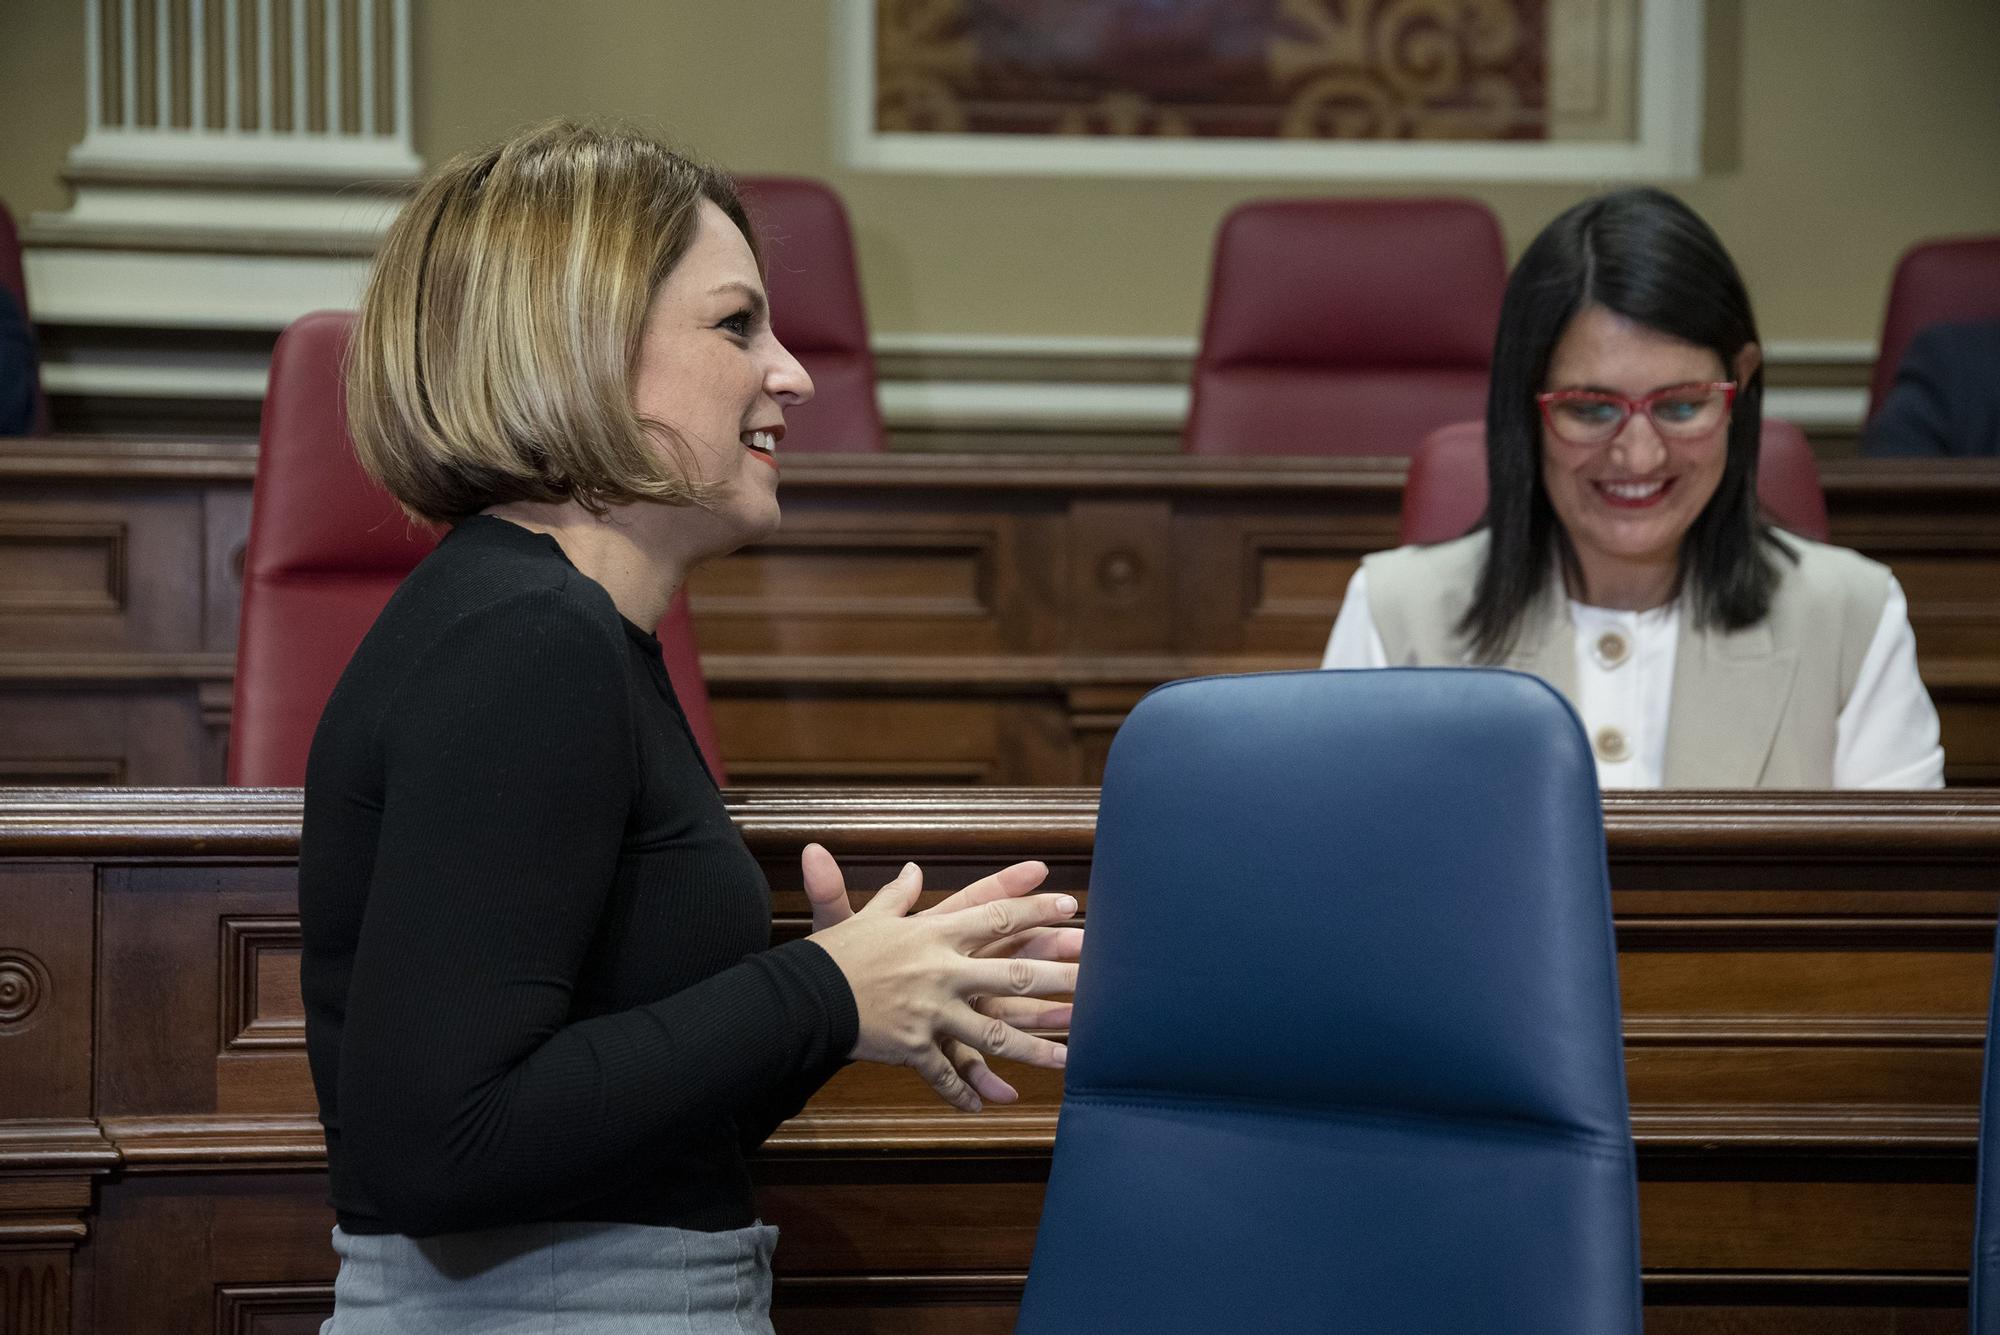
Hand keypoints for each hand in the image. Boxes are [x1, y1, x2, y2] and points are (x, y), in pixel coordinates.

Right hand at [807, 860, 1079, 1111]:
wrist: (803, 996)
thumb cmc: (835, 953)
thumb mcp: (867, 918)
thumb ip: (896, 897)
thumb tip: (913, 870)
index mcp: (932, 934)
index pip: (994, 916)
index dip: (1033, 910)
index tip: (1070, 907)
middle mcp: (940, 971)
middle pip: (1011, 974)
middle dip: (1057, 978)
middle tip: (1097, 982)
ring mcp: (930, 1012)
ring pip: (994, 1033)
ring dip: (1034, 1047)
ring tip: (1071, 1058)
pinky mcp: (914, 1047)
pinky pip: (947, 1072)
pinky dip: (966, 1090)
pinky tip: (989, 1104)